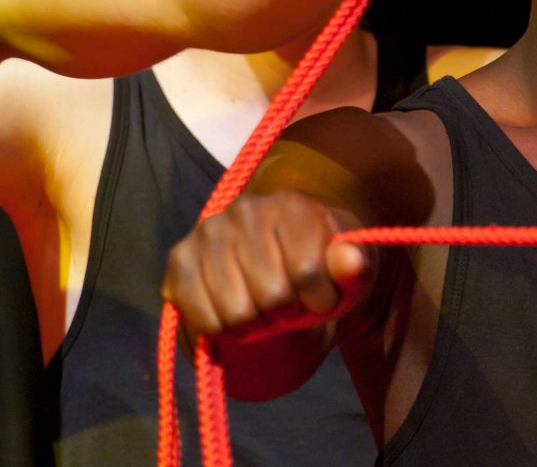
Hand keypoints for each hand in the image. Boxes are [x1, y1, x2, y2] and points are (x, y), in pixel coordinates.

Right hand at [162, 190, 373, 348]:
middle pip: (273, 295)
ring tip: (265, 308)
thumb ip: (356, 265)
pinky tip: (237, 312)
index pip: (307, 270)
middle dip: (288, 313)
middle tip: (290, 305)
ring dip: (258, 325)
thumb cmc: (325, 269)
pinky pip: (205, 321)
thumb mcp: (354, 269)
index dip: (321, 300)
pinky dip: (226, 332)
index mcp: (292, 204)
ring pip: (238, 313)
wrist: (284, 268)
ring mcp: (208, 233)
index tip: (322, 298)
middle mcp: (245, 209)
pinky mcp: (180, 260)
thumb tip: (349, 261)